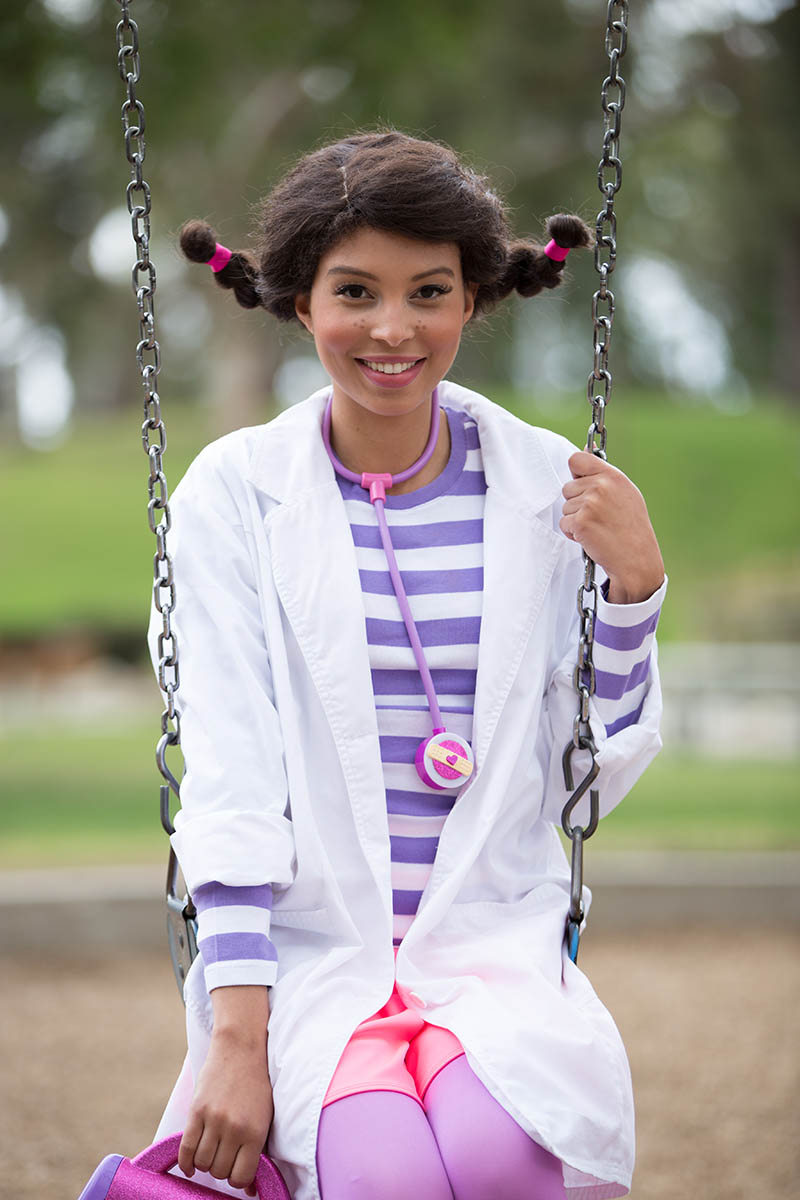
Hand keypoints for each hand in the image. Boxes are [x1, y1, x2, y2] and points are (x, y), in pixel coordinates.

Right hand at [178, 1026, 273, 1196]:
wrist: (241, 1048)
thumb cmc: (256, 1085)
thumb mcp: (265, 1117)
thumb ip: (258, 1152)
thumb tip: (252, 1191)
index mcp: (255, 1132)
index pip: (241, 1177)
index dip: (238, 1180)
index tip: (238, 1171)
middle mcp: (234, 1128)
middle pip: (219, 1172)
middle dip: (222, 1169)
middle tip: (225, 1156)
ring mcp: (213, 1119)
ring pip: (202, 1163)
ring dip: (205, 1163)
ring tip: (211, 1151)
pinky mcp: (196, 1111)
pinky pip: (186, 1149)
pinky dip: (186, 1163)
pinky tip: (189, 1165)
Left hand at [560, 451, 664, 603]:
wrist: (636, 559)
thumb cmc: (631, 528)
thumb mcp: (626, 493)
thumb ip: (604, 474)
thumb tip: (588, 447)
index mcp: (613, 476)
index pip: (577, 459)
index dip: (576, 472)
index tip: (583, 484)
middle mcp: (601, 486)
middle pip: (568, 487)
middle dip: (577, 503)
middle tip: (598, 516)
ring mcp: (590, 504)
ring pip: (565, 507)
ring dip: (575, 519)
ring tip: (597, 527)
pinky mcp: (580, 522)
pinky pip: (564, 523)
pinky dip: (573, 533)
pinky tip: (592, 537)